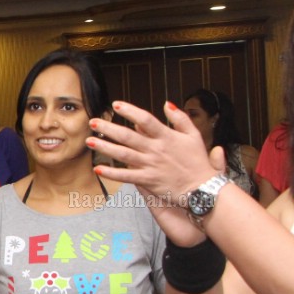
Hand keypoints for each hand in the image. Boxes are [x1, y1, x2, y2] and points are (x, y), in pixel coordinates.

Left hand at [89, 102, 221, 246]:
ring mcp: (151, 165)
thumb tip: (166, 104)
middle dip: (108, 128)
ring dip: (105, 147)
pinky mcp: (148, 180)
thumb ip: (180, 118)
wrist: (204, 189)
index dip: (130, 111)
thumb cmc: (199, 162)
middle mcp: (156, 150)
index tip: (116, 105)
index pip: (145, 120)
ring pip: (123, 154)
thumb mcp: (194, 135)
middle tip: (93, 122)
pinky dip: (112, 173)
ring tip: (89, 141)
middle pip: (128, 136)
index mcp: (167, 137)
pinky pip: (126, 176)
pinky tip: (98, 169)